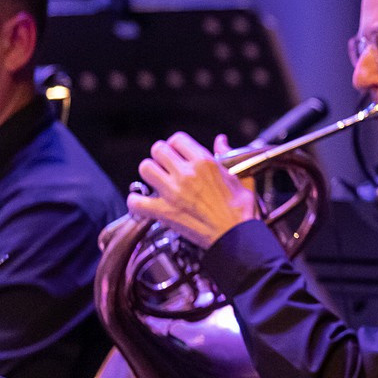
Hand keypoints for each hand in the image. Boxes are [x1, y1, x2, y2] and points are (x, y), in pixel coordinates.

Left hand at [128, 133, 256, 248]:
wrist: (237, 237)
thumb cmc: (241, 210)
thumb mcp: (240, 176)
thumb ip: (227, 155)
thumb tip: (221, 141)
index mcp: (205, 162)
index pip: (177, 139)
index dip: (176, 145)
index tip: (177, 153)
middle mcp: (186, 174)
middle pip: (158, 150)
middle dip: (160, 156)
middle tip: (166, 166)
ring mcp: (173, 192)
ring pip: (145, 168)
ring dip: (149, 173)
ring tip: (156, 181)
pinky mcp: (164, 212)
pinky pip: (136, 202)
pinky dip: (136, 202)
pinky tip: (143, 203)